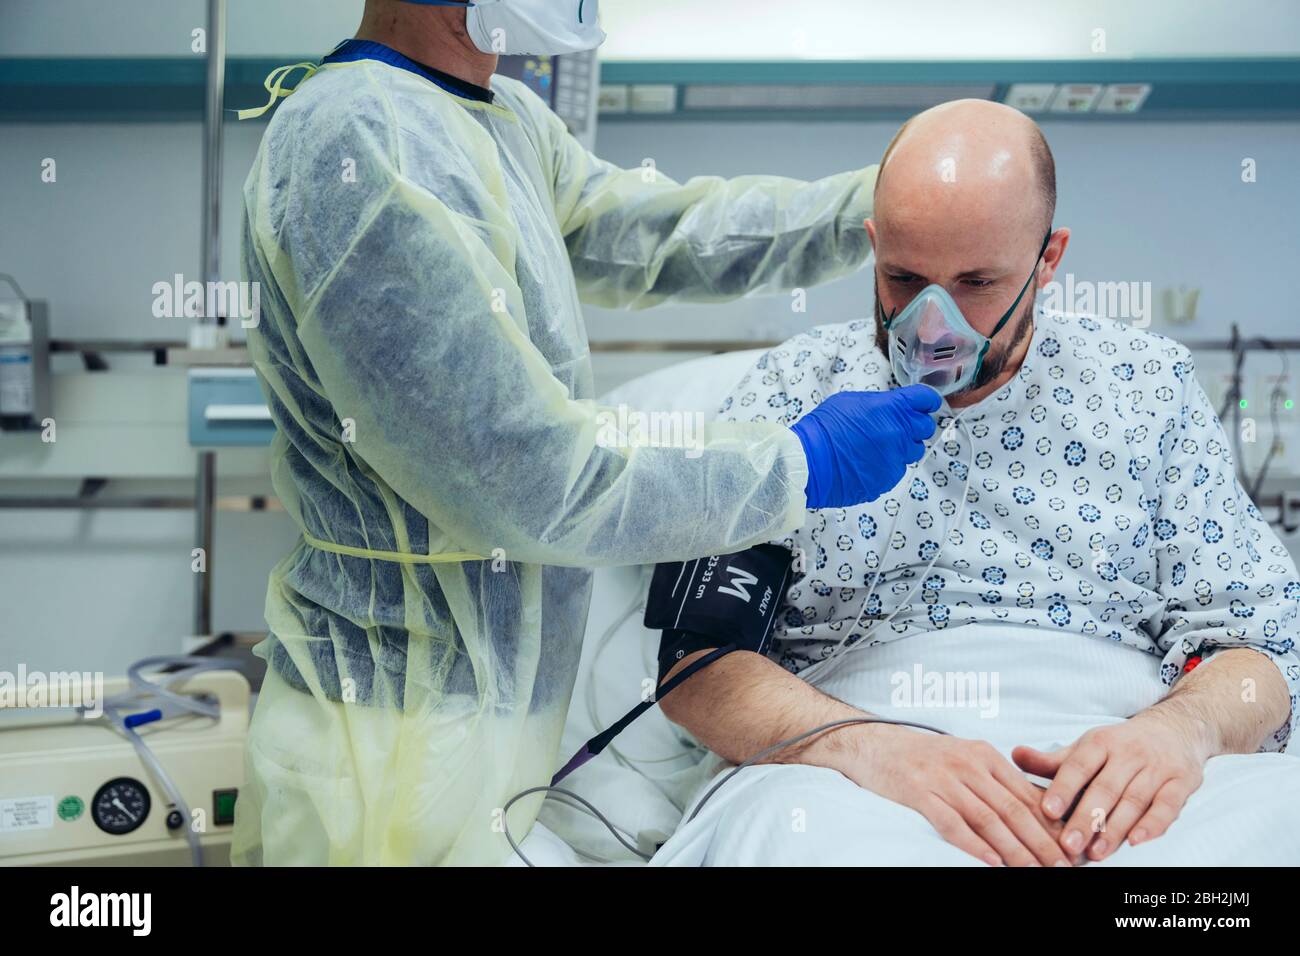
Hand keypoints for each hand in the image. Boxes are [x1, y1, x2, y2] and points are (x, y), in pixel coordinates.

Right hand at [791, 384, 940, 507]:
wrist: (809, 462)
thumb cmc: (823, 429)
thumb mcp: (850, 402)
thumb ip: (879, 404)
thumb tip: (892, 409)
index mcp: (890, 409)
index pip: (925, 398)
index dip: (927, 401)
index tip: (926, 404)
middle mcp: (898, 433)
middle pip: (925, 427)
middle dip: (914, 426)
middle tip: (897, 428)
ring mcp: (895, 458)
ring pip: (913, 451)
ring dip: (901, 448)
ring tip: (877, 448)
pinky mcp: (888, 479)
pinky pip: (896, 469)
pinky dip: (887, 466)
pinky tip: (866, 463)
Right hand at [838, 724, 1076, 865]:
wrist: (873, 743)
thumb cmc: (922, 757)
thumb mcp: (964, 759)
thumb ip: (997, 781)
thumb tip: (1039, 811)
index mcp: (985, 755)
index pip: (1027, 794)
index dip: (1052, 824)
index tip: (1073, 848)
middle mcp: (968, 764)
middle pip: (1013, 809)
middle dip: (1042, 842)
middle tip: (1064, 867)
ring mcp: (943, 778)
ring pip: (988, 819)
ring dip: (1015, 849)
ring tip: (1035, 871)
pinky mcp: (918, 792)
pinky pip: (951, 822)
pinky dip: (973, 844)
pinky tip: (991, 862)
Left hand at [1012, 708, 1213, 861]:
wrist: (1175, 729)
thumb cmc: (1119, 745)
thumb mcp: (1085, 747)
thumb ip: (1052, 760)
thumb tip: (1014, 755)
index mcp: (1101, 742)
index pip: (1079, 765)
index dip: (1063, 788)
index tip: (1047, 811)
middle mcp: (1129, 753)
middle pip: (1106, 788)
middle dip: (1086, 818)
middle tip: (1068, 845)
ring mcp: (1157, 768)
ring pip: (1134, 801)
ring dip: (1115, 830)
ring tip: (1095, 853)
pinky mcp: (1182, 782)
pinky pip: (1168, 806)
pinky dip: (1153, 824)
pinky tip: (1136, 841)